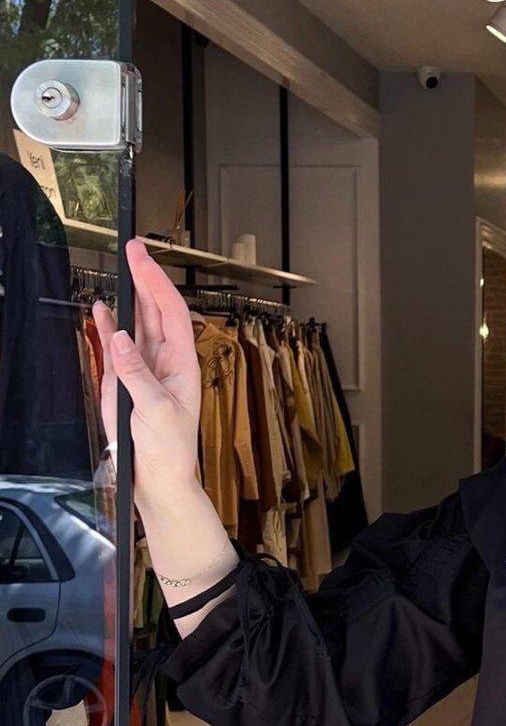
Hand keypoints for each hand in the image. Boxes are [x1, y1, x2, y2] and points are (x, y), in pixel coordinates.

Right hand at [91, 239, 202, 507]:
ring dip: (129, 296)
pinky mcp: (125, 380)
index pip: (171, 312)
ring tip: (121, 265)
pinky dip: (109, 325)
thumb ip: (138, 375)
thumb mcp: (156, 412)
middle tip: (133, 247)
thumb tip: (122, 338)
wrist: (157, 478)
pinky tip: (102, 308)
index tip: (142, 257)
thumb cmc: (170, 449)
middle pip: (156, 309)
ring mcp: (144, 367)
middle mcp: (165, 359)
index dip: (157, 282)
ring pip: (137, 322)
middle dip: (145, 277)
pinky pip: (116, 346)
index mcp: (182, 362)